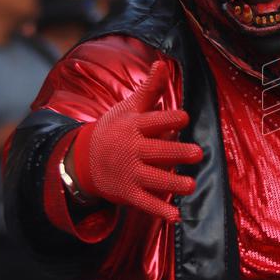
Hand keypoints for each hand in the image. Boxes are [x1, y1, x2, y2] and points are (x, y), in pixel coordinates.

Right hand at [67, 61, 201, 221]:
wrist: (81, 160)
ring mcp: (130, 173)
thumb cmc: (114, 129)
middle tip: (198, 153)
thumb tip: (163, 63)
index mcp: (134, 127)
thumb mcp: (129, 108)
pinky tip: (176, 216)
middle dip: (177, 152)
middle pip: (157, 151)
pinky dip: (160, 211)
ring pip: (154, 179)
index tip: (184, 117)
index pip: (153, 121)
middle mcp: (132, 150)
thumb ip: (150, 89)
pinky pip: (146, 203)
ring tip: (191, 185)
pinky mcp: (128, 193)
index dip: (169, 119)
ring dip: (173, 184)